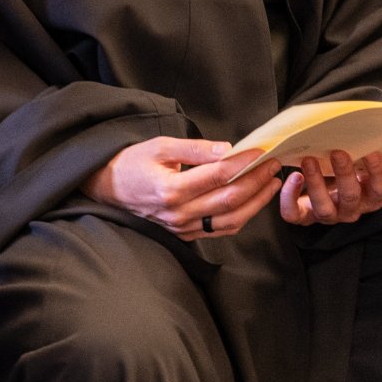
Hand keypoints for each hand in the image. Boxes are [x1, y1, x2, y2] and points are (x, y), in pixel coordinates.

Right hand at [82, 136, 281, 240]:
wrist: (108, 189)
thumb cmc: (131, 164)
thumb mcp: (159, 146)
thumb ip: (195, 149)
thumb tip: (228, 150)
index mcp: (170, 189)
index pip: (217, 175)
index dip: (243, 163)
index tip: (262, 151)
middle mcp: (179, 213)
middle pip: (230, 199)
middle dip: (257, 181)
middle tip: (274, 164)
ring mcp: (183, 227)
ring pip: (231, 219)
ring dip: (256, 201)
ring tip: (272, 182)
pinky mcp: (185, 234)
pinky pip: (221, 229)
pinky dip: (242, 216)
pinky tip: (253, 201)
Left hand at [279, 150, 381, 226]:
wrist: (319, 194)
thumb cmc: (339, 173)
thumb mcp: (354, 164)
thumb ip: (357, 153)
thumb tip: (354, 128)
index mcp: (369, 196)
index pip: (380, 188)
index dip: (378, 171)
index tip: (371, 151)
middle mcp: (351, 209)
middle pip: (350, 196)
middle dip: (344, 173)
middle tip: (337, 153)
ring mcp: (329, 215)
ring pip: (324, 207)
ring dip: (316, 182)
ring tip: (309, 160)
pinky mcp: (304, 217)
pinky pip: (295, 212)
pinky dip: (290, 196)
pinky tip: (294, 177)